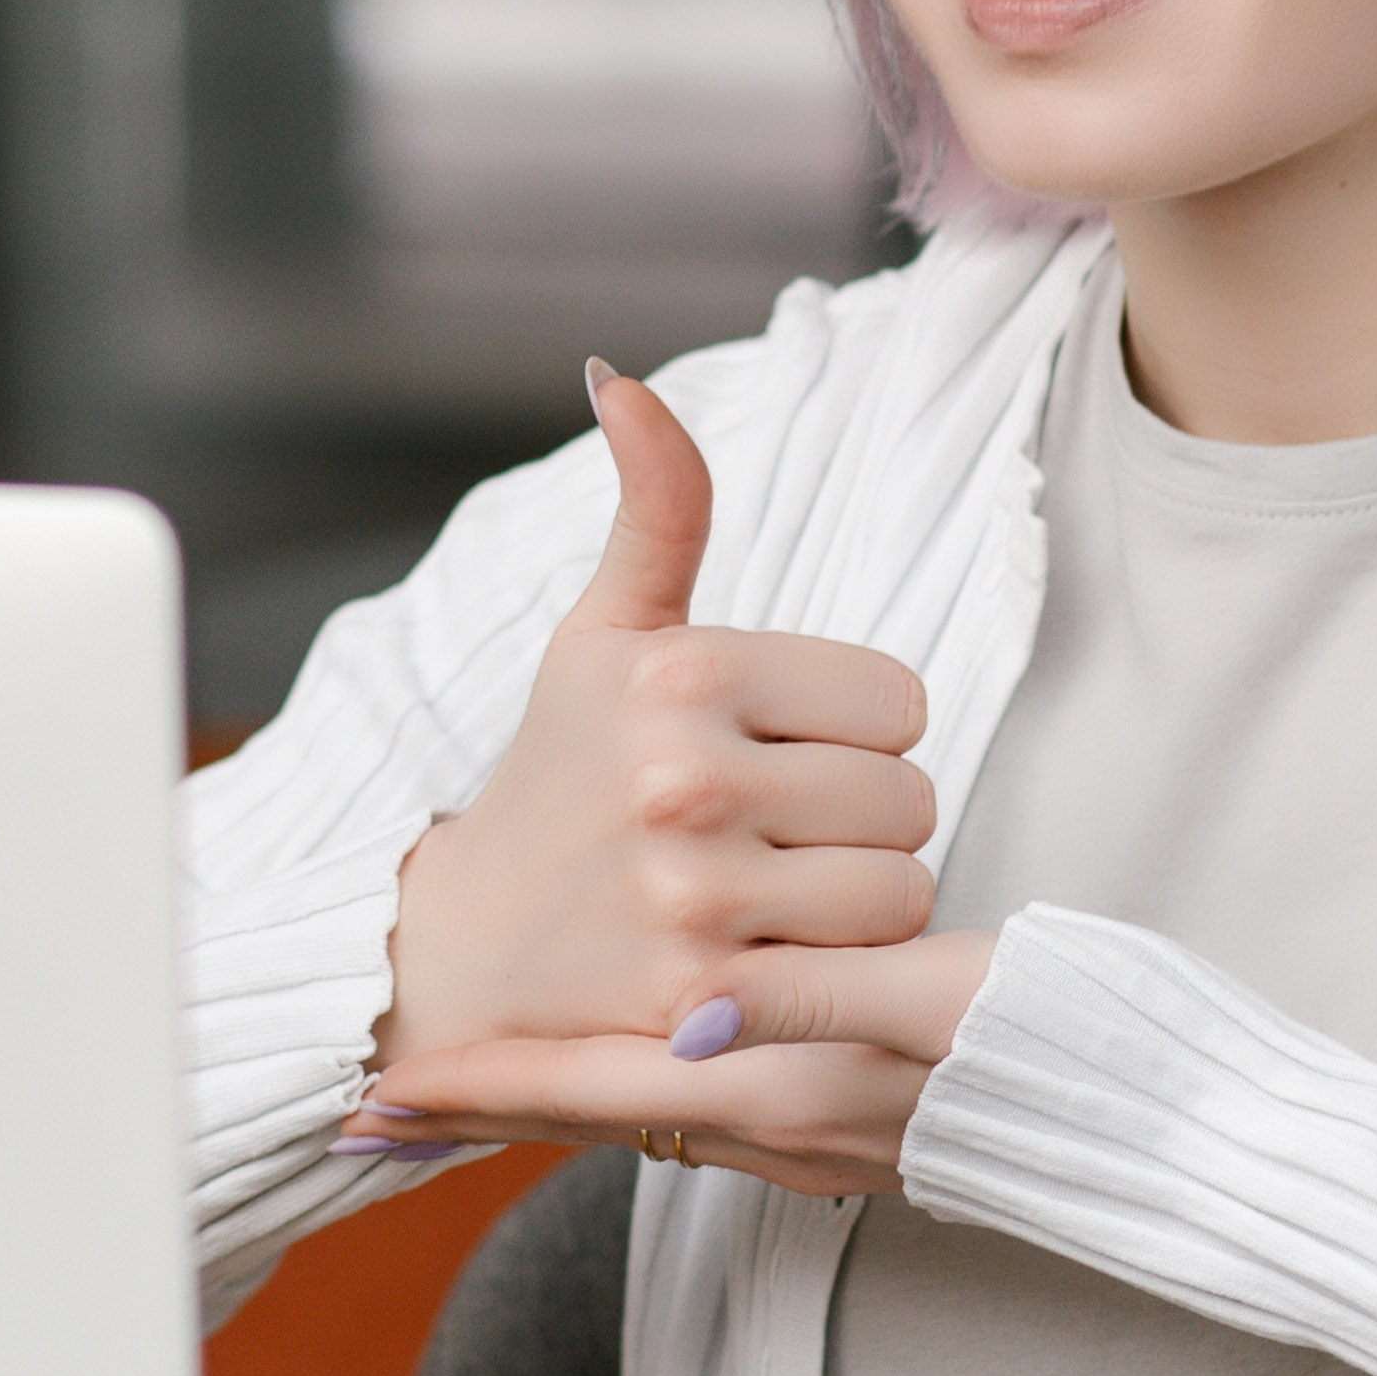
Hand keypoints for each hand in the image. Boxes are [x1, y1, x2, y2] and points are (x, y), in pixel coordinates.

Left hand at [349, 926, 999, 1202]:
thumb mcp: (931, 1007)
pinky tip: (625, 1060)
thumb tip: (692, 1007)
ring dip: (559, 1095)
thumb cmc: (1049, 1048)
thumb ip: (810, 1004)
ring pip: (645, 1116)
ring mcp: (807, 1139)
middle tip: (392, 1099)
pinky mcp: (839, 1129)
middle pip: (600, 1114)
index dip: (492, 1088)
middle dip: (497, 1100)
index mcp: (785, 1091)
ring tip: (480, 1070)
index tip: (388, 1089)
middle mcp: (779, 1129)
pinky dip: (635, 1093)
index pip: (599, 1095)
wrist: (1141, 1122)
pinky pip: (700, 1115)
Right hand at [369, 363, 942, 1080]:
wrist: (465, 953)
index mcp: (681, 673)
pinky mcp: (709, 999)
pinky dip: (837, 973)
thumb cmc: (560, 777)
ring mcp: (697, 896)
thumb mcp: (601, 635)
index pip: (900, 700)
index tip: (776, 754)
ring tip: (773, 896)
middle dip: (858, 820)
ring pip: (901, 888)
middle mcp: (687, 779)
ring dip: (857, 902)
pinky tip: (768, 957)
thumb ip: (654, 510)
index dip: (853, 734)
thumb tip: (619, 377)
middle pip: (912, 798)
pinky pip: (864, 971)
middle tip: (771, 834)